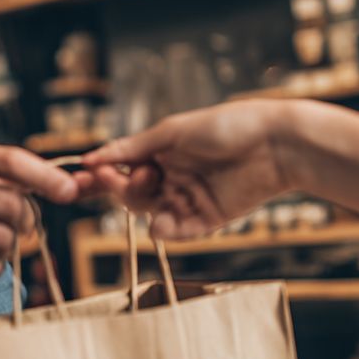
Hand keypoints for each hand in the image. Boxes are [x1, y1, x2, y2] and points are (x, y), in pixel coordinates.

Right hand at [78, 100, 294, 239]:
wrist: (275, 144)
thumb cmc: (226, 126)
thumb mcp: (172, 131)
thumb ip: (132, 147)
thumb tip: (91, 158)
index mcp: (162, 151)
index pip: (123, 168)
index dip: (102, 174)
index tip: (84, 175)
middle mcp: (172, 176)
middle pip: (132, 193)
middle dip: (122, 186)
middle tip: (125, 175)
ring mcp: (188, 199)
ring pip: (149, 213)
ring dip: (142, 204)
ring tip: (152, 184)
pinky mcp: (207, 220)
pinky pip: (175, 231)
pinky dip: (165, 230)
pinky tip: (163, 220)